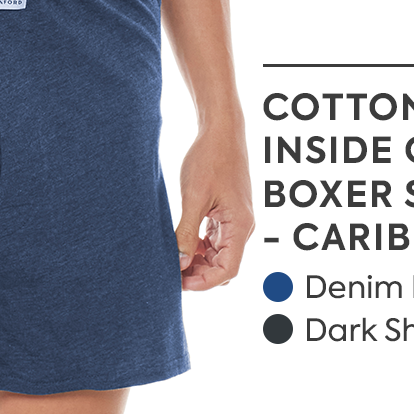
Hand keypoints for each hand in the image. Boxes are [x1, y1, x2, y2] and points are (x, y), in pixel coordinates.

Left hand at [175, 128, 253, 290]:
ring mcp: (236, 220)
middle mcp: (243, 226)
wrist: (221, 131)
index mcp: (240, 225)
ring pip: (219, 255)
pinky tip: (182, 242)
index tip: (180, 283)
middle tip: (170, 271)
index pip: (228, 270)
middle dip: (199, 273)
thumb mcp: (194, 197)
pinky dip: (200, 247)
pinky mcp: (228, 213)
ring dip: (198, 261)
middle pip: (224, 266)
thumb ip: (187, 232)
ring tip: (173, 258)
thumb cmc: (210, 158)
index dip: (204, 282)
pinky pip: (216, 240)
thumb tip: (179, 263)